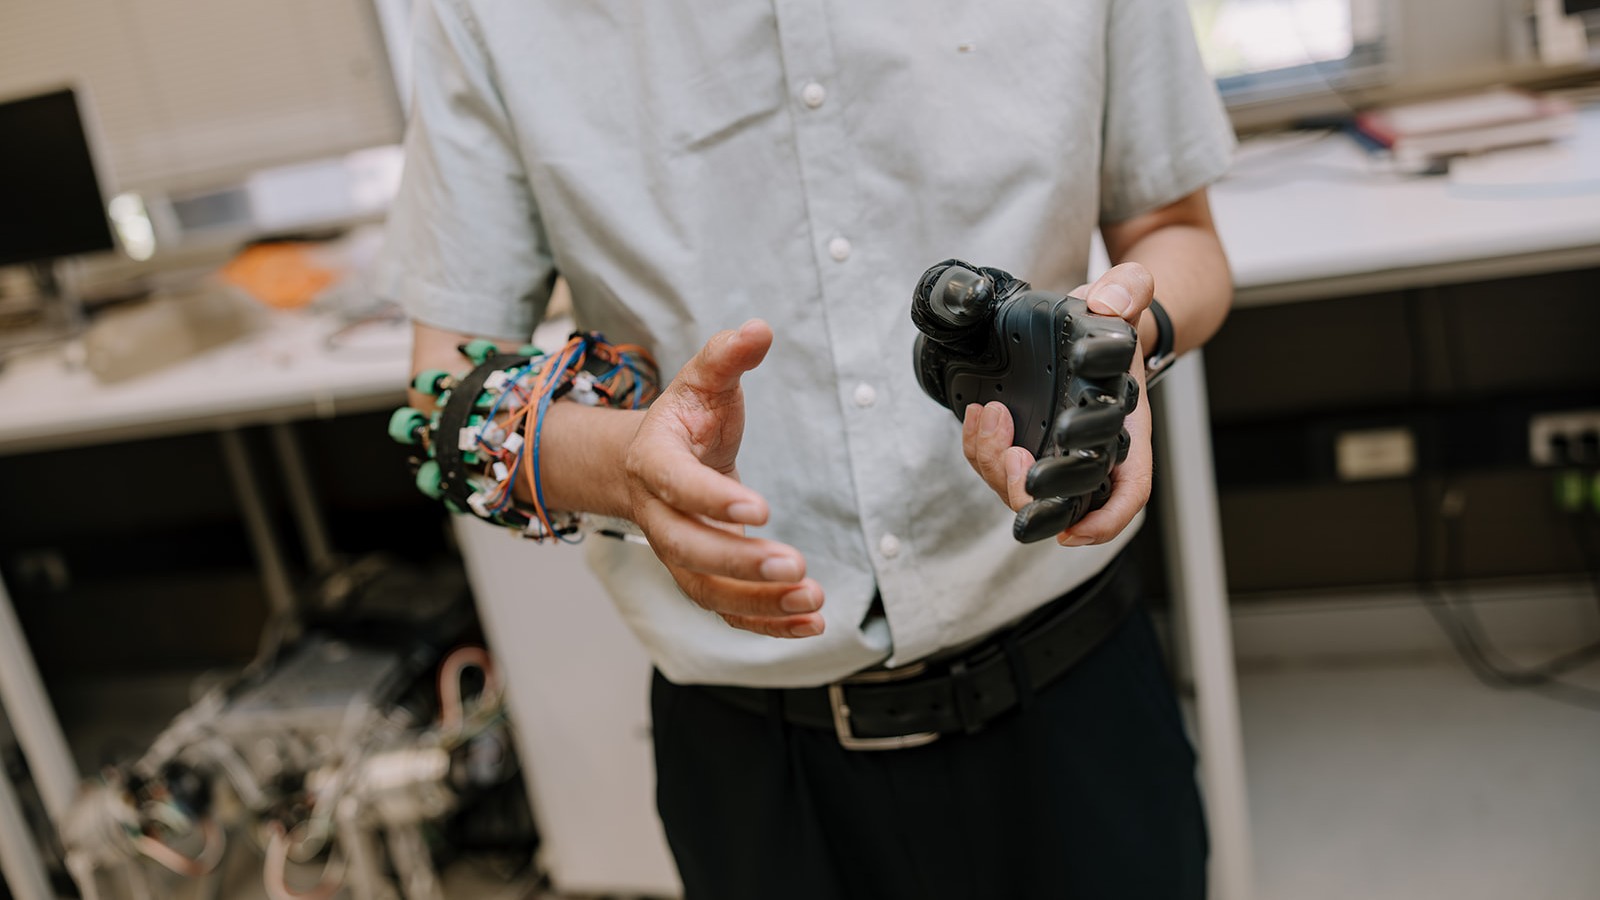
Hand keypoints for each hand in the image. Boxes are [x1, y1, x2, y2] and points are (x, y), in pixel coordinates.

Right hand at [621, 320, 824, 637]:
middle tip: (795, 564)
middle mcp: (659, 516)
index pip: (677, 486)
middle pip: (690, 550)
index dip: (713, 500)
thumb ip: (727, 357)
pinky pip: (727, 612)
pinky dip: (767, 624)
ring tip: (811, 598)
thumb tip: (759, 329)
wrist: (650, 465)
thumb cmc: (686, 421)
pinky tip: (810, 623)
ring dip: (759, 603)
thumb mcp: (703, 381)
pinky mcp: (703, 578)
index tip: (761, 509)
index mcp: (654, 462)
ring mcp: (678, 553)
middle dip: (741, 563)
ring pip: (708, 590)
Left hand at [961, 263, 1155, 546]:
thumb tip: (1110, 302)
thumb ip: (1127, 288)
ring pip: (1023, 489)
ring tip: (989, 417)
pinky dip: (982, 448)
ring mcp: (1054, 451)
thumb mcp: (1124, 293)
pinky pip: (997, 464)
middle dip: (1043, 501)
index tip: (1074, 528)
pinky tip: (978, 416)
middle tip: (1021, 470)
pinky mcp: (1021, 442)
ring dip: (1000, 465)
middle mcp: (1092, 451)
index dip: (1106, 517)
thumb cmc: (1110, 322)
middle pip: (1070, 502)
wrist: (1090, 323)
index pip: (1129, 487)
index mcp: (1127, 427)